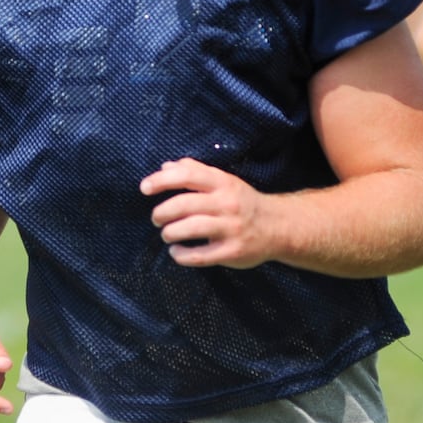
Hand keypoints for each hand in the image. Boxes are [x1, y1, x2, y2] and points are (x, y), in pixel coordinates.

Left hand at [140, 158, 273, 268]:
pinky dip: (182, 255)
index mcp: (223, 183)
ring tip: (166, 234)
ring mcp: (230, 228)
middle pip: (185, 204)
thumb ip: (195, 171)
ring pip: (191, 228)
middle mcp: (227, 203)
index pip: (187, 176)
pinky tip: (176, 252)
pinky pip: (200, 255)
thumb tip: (165, 166)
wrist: (277, 227)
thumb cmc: (243, 202)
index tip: (144, 188)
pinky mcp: (232, 251)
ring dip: (170, 232)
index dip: (162, 180)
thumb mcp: (224, 181)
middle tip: (156, 218)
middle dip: (162, 212)